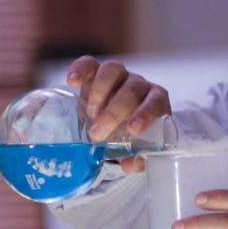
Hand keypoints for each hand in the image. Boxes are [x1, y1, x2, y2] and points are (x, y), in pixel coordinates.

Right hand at [66, 56, 170, 171]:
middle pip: (131, 89)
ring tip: (90, 114)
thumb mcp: (136, 149)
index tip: (132, 130)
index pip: (155, 102)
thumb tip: (130, 164)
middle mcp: (139, 84)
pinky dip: (80, 70)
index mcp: (156, 101)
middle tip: (98, 133)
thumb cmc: (131, 136)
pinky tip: (72, 82)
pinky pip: (89, 64)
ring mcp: (118, 75)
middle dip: (114, 112)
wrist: (118, 121)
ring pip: (113, 71)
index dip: (145, 113)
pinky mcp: (96, 72)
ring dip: (100, 92)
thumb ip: (136, 158)